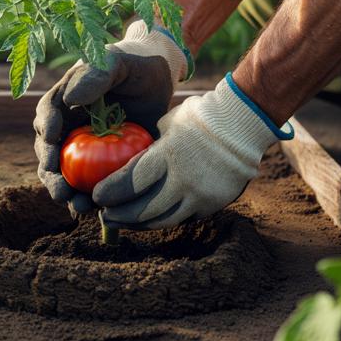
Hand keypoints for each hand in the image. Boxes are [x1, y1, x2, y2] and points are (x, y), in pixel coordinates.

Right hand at [34, 21, 186, 214]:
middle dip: (50, 173)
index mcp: (64, 98)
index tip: (51, 142)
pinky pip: (89, 183)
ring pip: (64, 172)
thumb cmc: (137, 64)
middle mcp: (67, 124)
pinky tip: (96, 212)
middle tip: (61, 189)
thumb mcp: (118, 61)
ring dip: (66, 192)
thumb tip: (71, 97)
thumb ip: (97, 73)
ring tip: (77, 206)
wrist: (161, 81)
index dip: (45, 129)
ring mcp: (82, 145)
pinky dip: (89, 198)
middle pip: (48, 151)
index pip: (47, 114)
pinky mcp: (101, 162)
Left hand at [92, 74, 292, 229]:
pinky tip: (152, 216)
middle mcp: (183, 181)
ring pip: (163, 221)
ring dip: (139, 224)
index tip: (97, 197)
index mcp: (168, 156)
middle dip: (119, 216)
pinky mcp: (214, 204)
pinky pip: (184, 217)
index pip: (130, 183)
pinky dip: (165, 218)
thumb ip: (149, 147)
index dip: (109, 193)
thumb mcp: (167, 124)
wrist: (243, 122)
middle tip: (103, 216)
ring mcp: (201, 196)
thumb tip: (127, 161)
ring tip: (124, 221)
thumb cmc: (200, 116)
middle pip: (143, 210)